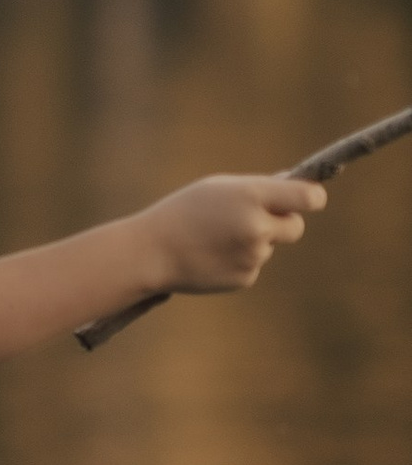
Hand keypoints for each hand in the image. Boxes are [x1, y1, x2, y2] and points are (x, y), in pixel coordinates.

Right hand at [142, 171, 326, 298]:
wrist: (151, 252)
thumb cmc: (184, 212)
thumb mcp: (218, 188)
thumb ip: (258, 188)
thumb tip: (295, 186)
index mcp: (252, 196)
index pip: (309, 198)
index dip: (313, 197)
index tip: (309, 198)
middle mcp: (257, 227)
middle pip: (296, 227)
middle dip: (283, 222)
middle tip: (257, 219)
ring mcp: (253, 255)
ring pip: (269, 246)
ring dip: (253, 242)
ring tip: (216, 239)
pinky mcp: (245, 278)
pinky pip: (253, 264)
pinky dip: (238, 260)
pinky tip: (212, 256)